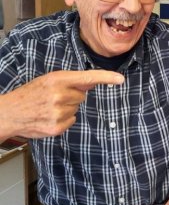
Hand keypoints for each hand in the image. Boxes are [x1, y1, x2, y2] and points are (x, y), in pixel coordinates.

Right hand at [0, 70, 123, 140]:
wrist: (10, 112)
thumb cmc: (31, 93)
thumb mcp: (49, 80)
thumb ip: (72, 80)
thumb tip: (93, 82)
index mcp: (58, 79)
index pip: (88, 77)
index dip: (106, 78)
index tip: (120, 79)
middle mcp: (60, 95)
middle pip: (82, 95)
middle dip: (71, 95)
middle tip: (53, 97)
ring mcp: (59, 112)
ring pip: (76, 108)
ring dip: (66, 108)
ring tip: (48, 107)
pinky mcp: (57, 127)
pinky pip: (71, 120)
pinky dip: (63, 119)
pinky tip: (49, 117)